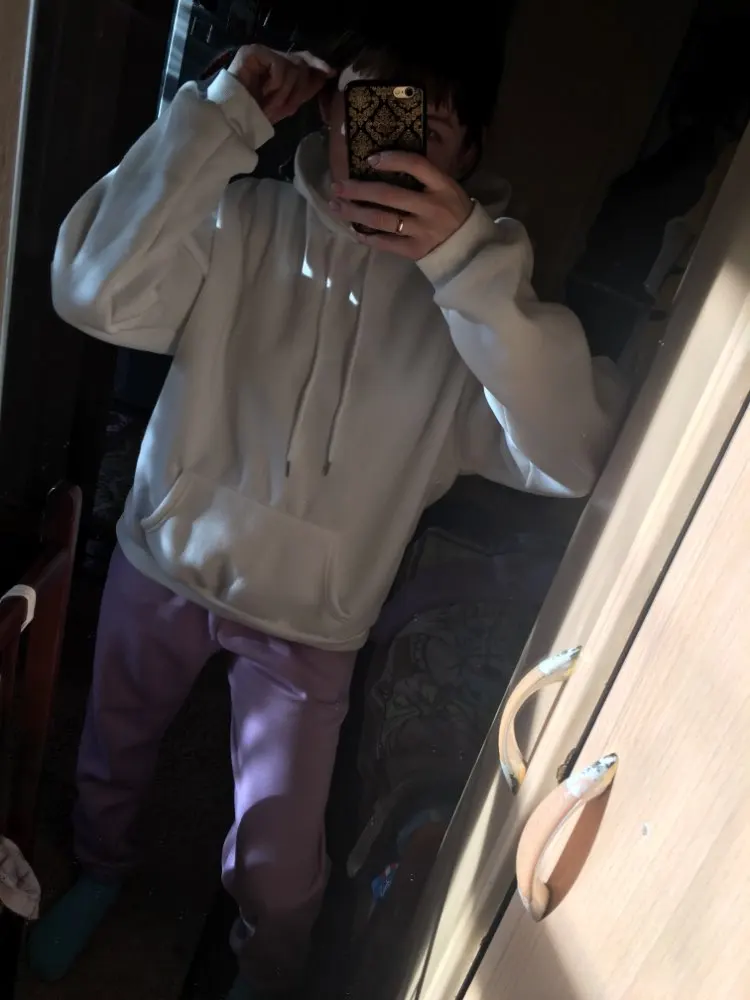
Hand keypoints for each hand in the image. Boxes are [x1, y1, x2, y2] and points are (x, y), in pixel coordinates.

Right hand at [229, 45, 333, 124]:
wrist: (233, 120)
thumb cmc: (257, 115)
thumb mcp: (287, 103)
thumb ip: (304, 89)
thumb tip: (325, 75)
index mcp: (279, 66)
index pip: (303, 57)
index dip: (317, 64)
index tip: (330, 73)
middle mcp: (271, 56)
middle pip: (300, 64)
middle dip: (299, 90)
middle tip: (287, 108)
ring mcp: (261, 52)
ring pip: (292, 68)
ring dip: (285, 93)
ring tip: (272, 106)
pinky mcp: (253, 52)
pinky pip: (280, 68)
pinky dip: (276, 86)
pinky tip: (264, 94)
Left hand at [330, 151, 473, 258]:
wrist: (469, 247)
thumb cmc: (454, 211)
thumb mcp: (447, 188)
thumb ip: (424, 177)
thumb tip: (388, 162)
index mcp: (442, 186)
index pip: (416, 165)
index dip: (392, 159)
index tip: (370, 159)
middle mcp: (431, 207)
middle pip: (389, 195)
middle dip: (359, 190)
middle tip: (337, 186)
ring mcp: (422, 230)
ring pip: (383, 220)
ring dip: (356, 212)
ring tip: (337, 206)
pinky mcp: (415, 250)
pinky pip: (386, 243)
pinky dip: (368, 236)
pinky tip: (354, 229)